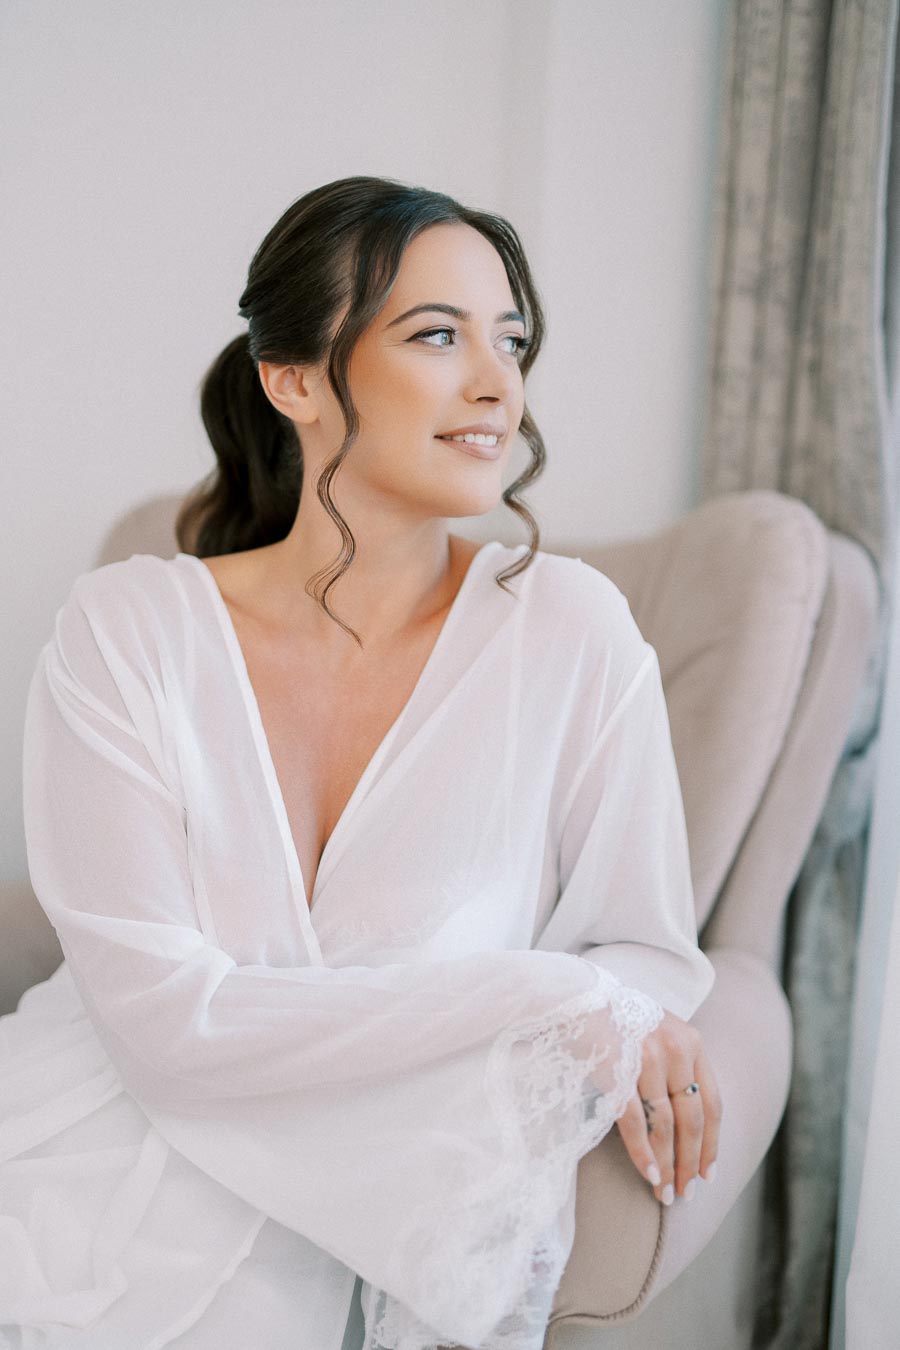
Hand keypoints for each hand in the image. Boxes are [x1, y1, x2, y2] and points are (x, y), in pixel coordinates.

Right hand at [614, 1009, 721, 1205]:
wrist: (577, 998)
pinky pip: (635, 1121)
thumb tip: (688, 1131)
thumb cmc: (618, 1023)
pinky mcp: (619, 1069)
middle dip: (690, 1162)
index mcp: (692, 1042)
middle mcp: (676, 1048)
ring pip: (665, 1126)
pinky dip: (643, 1152)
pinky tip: (648, 1174)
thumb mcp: (660, 1036)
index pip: (712, 1103)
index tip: (707, 1173)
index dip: (712, 1144)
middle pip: (692, 1120)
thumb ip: (678, 1070)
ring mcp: (647, 1058)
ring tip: (665, 1193)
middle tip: (686, 1193)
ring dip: (667, 1166)